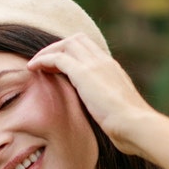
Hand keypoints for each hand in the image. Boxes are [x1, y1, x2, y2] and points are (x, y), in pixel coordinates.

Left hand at [27, 34, 154, 154]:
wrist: (136, 125)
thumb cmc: (130, 128)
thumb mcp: (120, 113)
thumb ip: (111, 108)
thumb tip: (110, 122)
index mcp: (114, 70)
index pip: (91, 50)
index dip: (73, 54)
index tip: (60, 68)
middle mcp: (104, 62)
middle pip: (78, 40)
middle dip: (59, 48)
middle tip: (45, 63)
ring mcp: (95, 65)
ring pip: (66, 44)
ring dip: (48, 51)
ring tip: (35, 65)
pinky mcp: (84, 73)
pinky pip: (57, 57)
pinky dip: (43, 59)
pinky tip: (32, 68)